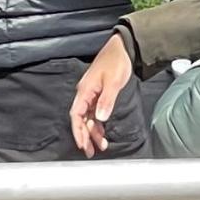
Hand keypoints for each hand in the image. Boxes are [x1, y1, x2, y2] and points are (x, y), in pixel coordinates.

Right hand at [70, 32, 134, 157]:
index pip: (76, 115)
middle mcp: (86, 93)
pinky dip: (98, 124)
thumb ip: (106, 101)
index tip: (83, 144)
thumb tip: (100, 118)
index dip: (78, 131)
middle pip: (81, 119)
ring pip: (88, 118)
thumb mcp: (113, 82)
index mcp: (85, 90)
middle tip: (91, 151)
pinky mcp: (99, 95)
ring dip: (93, 132)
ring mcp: (92, 94)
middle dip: (85, 136)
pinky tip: (103, 133)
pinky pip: (95, 113)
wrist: (123, 48)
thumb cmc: (116, 61)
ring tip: (100, 146)